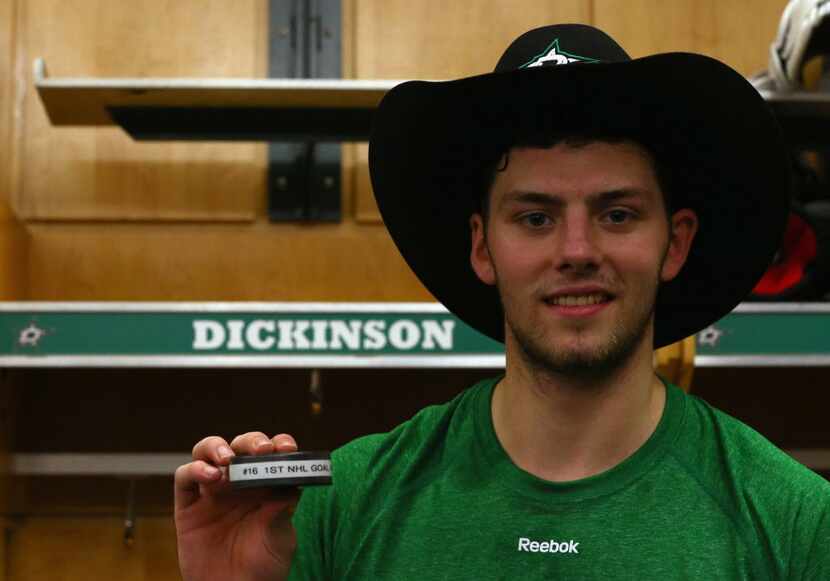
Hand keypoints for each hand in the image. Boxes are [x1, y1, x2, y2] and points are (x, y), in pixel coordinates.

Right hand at [175, 432, 299, 580]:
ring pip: (208, 453)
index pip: (273, 455)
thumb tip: (287, 485)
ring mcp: (213, 493)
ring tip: (227, 459)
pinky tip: (210, 476)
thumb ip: (282, 511)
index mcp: (267, 486)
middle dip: (251, 441)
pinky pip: (185, 479)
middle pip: (241, 447)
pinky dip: (194, 470)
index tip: (285, 448)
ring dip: (216, 447)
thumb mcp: (281, 539)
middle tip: (259, 449)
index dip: (280, 444)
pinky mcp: (189, 508)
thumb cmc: (263, 567)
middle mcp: (240, 484)